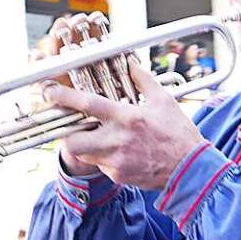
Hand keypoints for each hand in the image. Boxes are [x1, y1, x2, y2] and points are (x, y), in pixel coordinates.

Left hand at [44, 54, 205, 188]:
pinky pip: (101, 166)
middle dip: (67, 133)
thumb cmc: (179, 134)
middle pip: (72, 140)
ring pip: (85, 154)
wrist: (191, 170)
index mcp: (126, 118)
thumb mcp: (164, 101)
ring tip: (101, 138)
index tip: (49, 91)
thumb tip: (130, 62)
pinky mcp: (119, 176)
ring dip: (86, 145)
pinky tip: (121, 153)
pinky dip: (105, 158)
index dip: (63, 97)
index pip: (86, 104)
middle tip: (73, 126)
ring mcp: (116, 162)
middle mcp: (117, 141)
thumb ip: (143, 79)